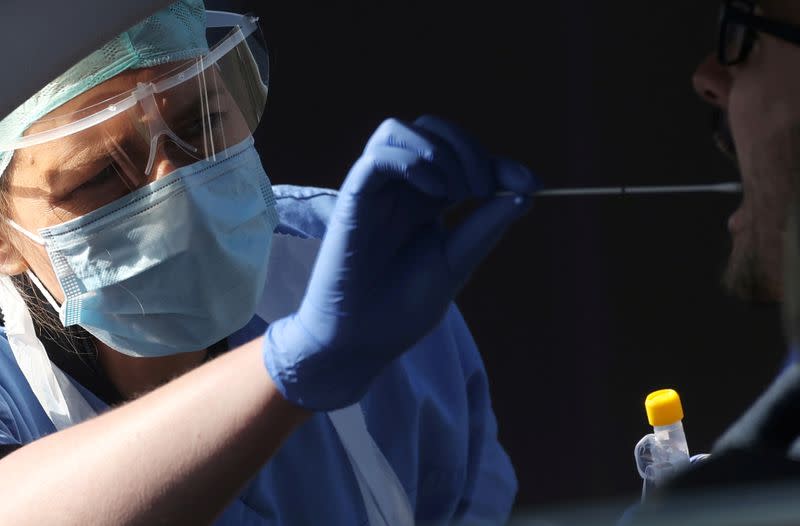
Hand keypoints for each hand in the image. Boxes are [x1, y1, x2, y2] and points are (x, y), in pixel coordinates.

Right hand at [263, 115, 538, 409]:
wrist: (362, 341)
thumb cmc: (404, 307)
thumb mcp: (457, 262)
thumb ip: (485, 226)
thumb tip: (526, 192)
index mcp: (428, 201)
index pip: (462, 157)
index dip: (497, 161)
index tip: (530, 182)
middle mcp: (401, 189)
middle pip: (432, 130)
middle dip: (468, 149)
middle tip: (482, 189)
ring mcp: (376, 191)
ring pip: (398, 130)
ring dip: (439, 150)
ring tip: (456, 190)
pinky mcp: (353, 199)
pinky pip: (377, 157)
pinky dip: (411, 161)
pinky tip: (432, 192)